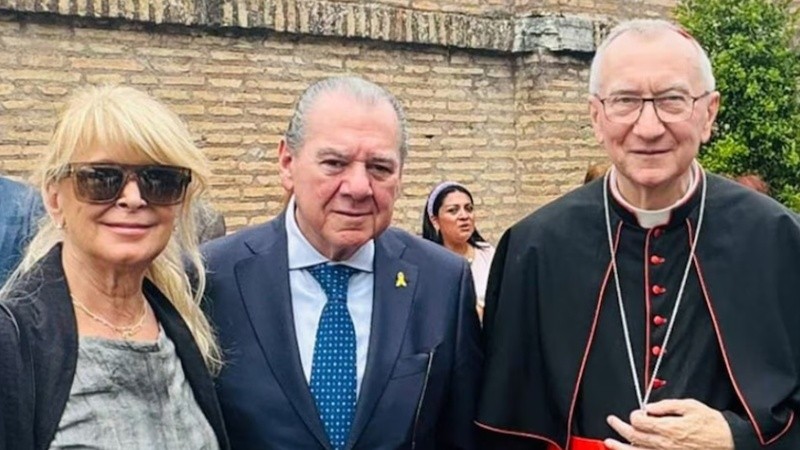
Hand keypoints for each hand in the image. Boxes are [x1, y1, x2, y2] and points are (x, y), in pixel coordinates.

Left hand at [603, 399, 733, 449]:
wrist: (731, 444)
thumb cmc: (713, 425)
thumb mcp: (691, 407)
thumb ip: (667, 406)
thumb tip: (649, 407)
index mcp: (669, 429)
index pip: (640, 422)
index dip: (634, 415)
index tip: (636, 412)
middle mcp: (665, 445)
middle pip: (635, 437)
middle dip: (620, 428)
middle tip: (612, 421)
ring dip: (621, 447)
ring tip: (609, 442)